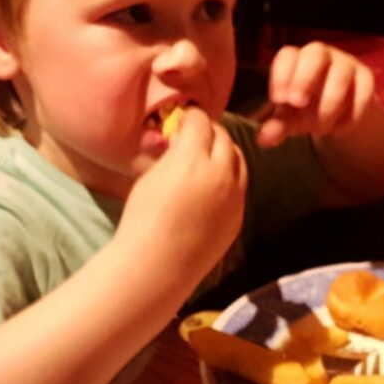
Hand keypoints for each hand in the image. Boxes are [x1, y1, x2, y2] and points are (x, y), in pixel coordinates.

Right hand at [116, 107, 246, 286]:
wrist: (157, 265)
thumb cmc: (143, 219)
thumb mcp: (150, 177)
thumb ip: (172, 154)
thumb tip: (181, 140)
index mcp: (192, 159)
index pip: (200, 122)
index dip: (191, 117)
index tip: (184, 119)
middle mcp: (220, 173)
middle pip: (223, 138)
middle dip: (210, 132)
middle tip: (196, 135)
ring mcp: (234, 197)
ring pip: (239, 160)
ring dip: (225, 152)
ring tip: (209, 157)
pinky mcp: (239, 216)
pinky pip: (240, 186)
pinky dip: (229, 178)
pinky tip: (213, 185)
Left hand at [256, 42, 378, 148]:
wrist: (337, 112)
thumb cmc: (305, 109)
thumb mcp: (288, 119)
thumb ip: (276, 127)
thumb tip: (263, 139)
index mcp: (296, 59)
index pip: (287, 56)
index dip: (282, 75)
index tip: (278, 99)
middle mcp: (321, 55)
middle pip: (315, 53)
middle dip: (304, 78)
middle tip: (297, 103)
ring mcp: (346, 64)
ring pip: (340, 75)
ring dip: (328, 105)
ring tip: (319, 130)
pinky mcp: (366, 79)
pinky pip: (363, 92)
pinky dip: (351, 115)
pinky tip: (339, 131)